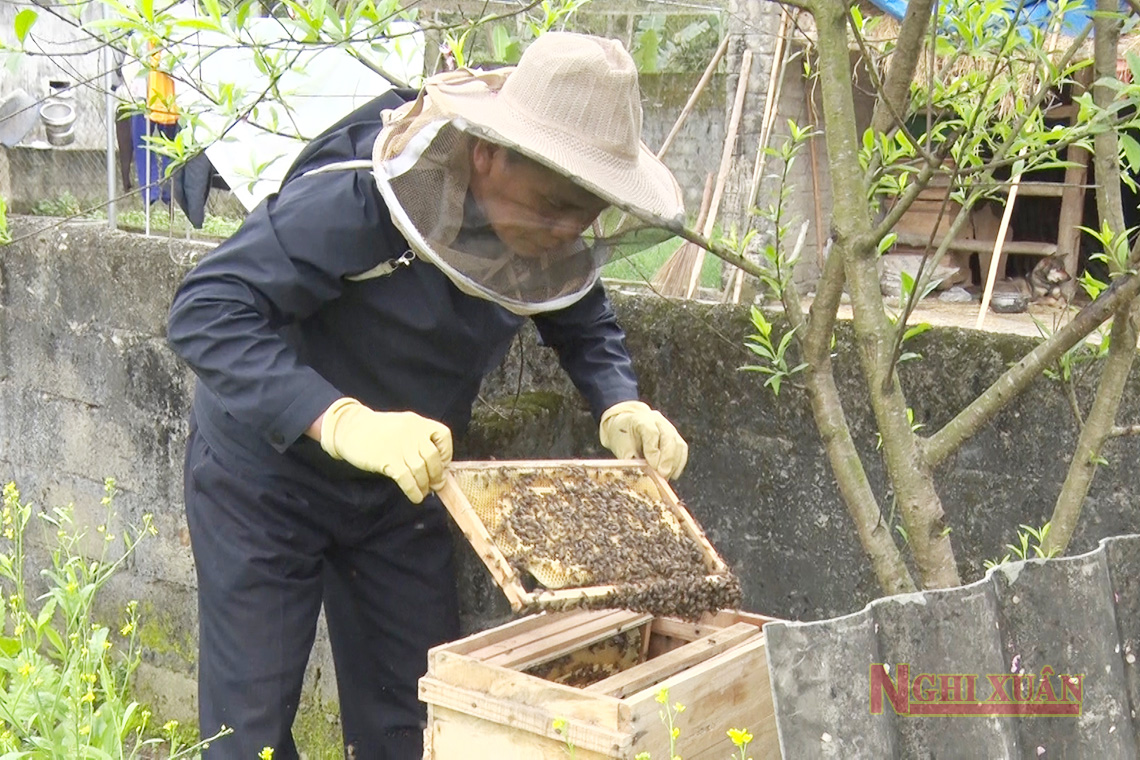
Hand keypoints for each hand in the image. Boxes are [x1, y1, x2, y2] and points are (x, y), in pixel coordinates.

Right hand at [318, 398, 452, 502]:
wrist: (350, 428)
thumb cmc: (378, 431)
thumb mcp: (403, 426)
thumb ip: (419, 440)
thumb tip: (436, 467)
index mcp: (418, 422)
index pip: (443, 436)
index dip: (446, 453)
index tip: (443, 465)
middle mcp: (412, 432)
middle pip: (433, 457)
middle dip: (437, 475)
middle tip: (436, 485)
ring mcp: (399, 446)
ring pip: (421, 470)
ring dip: (425, 485)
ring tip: (423, 492)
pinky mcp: (387, 459)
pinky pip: (406, 479)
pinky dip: (413, 491)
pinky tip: (415, 497)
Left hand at [599, 400, 687, 479]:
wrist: (626, 425)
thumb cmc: (623, 436)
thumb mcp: (620, 446)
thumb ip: (630, 458)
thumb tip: (640, 475)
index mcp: (641, 420)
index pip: (651, 433)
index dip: (653, 451)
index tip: (652, 467)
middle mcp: (658, 421)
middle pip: (668, 438)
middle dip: (667, 459)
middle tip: (663, 474)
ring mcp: (669, 427)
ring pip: (678, 444)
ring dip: (674, 463)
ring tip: (667, 477)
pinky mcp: (676, 436)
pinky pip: (682, 449)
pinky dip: (679, 463)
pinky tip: (673, 474)